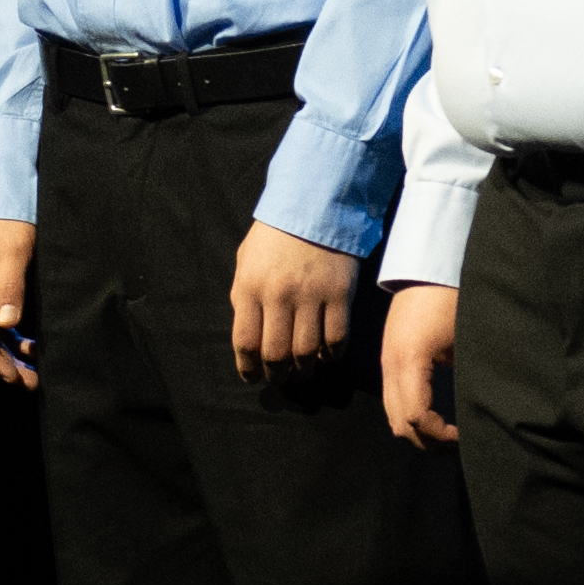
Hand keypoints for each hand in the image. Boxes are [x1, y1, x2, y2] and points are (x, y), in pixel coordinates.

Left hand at [227, 225, 360, 377]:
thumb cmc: (275, 235)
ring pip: (306, 352)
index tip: (253, 378)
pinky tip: (326, 355)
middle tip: (281, 378)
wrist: (314, 205)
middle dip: (277, 375)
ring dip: (304, 370)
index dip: (248, 369)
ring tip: (303, 371)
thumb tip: (250, 336)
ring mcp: (311, 297)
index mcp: (249, 287)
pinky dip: (331, 355)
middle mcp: (278, 296)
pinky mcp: (339, 295)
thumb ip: (244, 296)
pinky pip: (336, 339)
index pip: (245, 342)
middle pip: (276, 354)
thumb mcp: (246, 260)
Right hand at [375, 280, 459, 452]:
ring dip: (418, 431)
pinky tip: (436, 415)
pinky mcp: (390, 359)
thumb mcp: (465, 337)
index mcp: (409, 361)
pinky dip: (411, 416)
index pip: (416, 417)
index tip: (464, 436)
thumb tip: (481, 409)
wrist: (426, 266)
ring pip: (392, 415)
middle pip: (399, 423)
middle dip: (428, 441)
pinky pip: (393, 400)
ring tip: (447, 435)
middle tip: (458, 444)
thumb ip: (468, 374)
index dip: (440, 436)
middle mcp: (390, 367)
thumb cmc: (452, 297)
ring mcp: (386, 363)